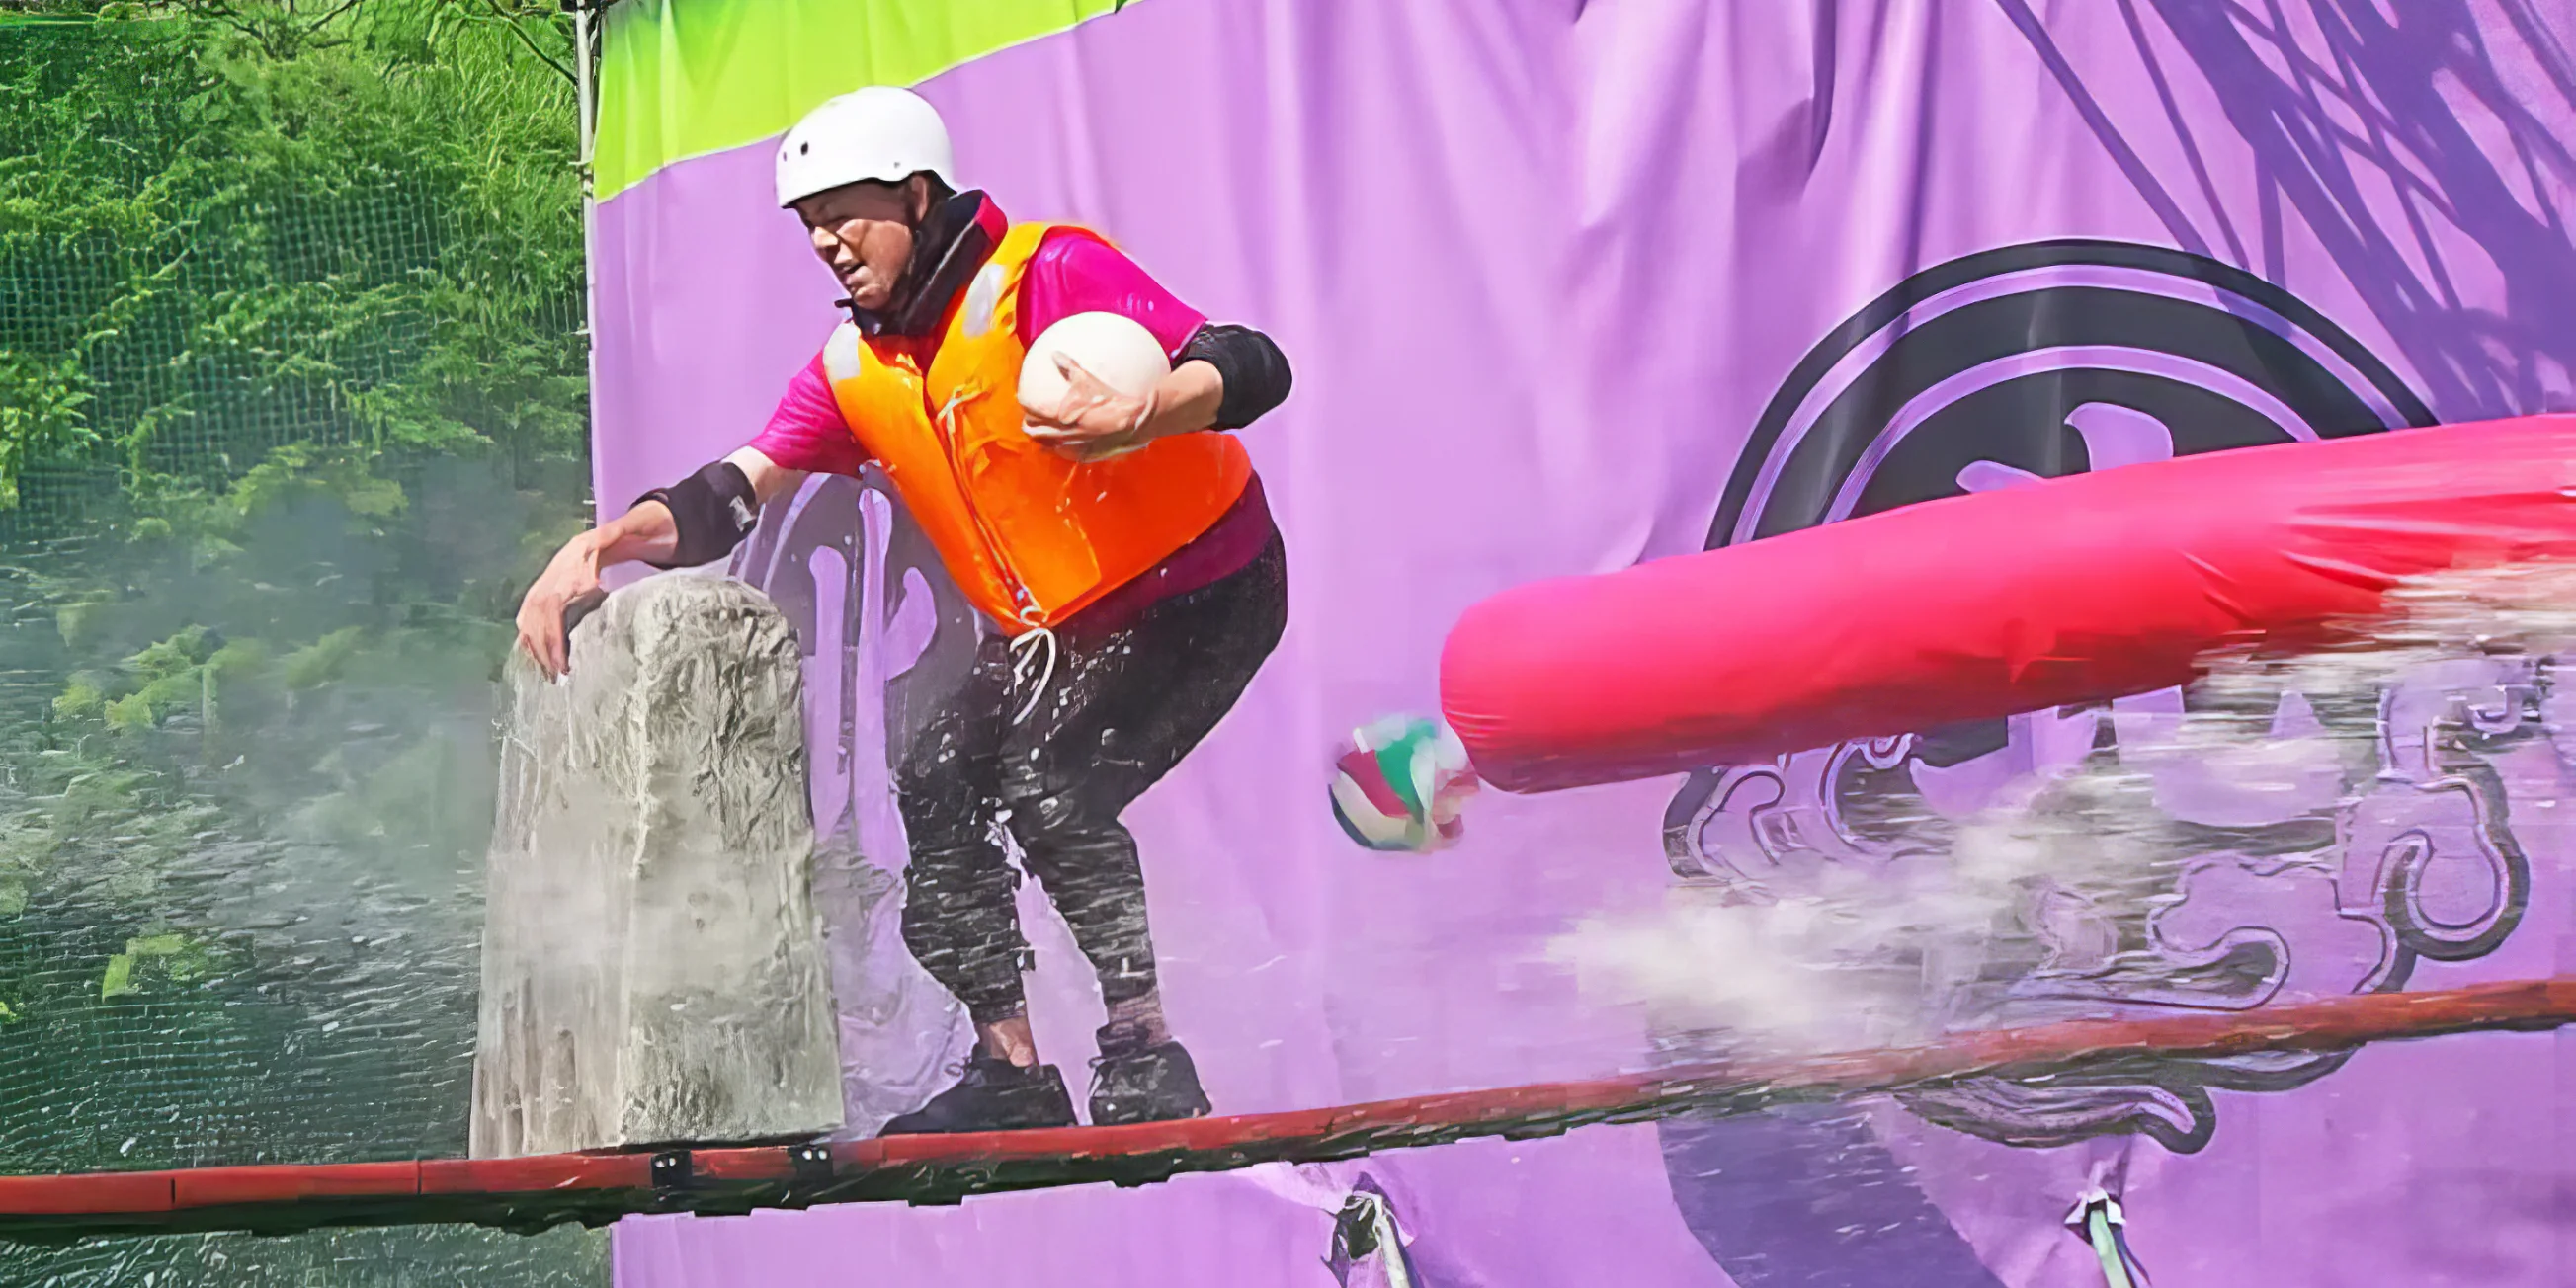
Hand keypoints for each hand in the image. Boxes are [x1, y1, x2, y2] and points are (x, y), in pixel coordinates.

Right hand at [515, 531, 604, 679]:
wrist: (582, 548)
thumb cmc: (596, 553)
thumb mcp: (606, 542)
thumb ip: (611, 540)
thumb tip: (611, 549)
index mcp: (556, 586)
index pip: (550, 621)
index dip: (554, 644)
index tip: (563, 666)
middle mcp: (539, 594)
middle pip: (536, 631)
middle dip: (545, 657)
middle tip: (558, 679)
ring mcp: (532, 600)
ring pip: (527, 632)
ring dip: (536, 655)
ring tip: (548, 676)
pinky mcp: (531, 604)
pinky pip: (524, 628)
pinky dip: (528, 646)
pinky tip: (536, 661)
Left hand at [1021, 353, 1158, 462]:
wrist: (1132, 420)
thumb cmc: (1109, 398)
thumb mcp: (1088, 380)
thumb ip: (1070, 367)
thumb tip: (1055, 353)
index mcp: (1059, 414)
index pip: (1033, 411)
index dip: (1026, 405)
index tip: (1024, 399)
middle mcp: (1062, 432)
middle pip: (1034, 432)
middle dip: (1028, 425)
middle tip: (1028, 419)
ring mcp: (1072, 446)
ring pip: (1047, 446)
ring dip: (1042, 439)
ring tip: (1042, 434)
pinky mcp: (1084, 454)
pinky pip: (1065, 454)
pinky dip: (1060, 448)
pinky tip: (1064, 444)